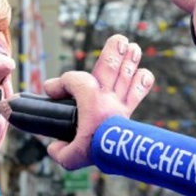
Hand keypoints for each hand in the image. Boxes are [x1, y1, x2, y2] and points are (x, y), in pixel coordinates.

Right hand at [44, 34, 153, 169]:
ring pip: (125, 76)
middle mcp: (107, 96)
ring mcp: (120, 103)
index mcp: (90, 99)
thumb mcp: (70, 156)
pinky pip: (137, 94)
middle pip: (108, 67)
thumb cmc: (93, 151)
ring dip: (129, 61)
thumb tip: (55, 147)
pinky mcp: (129, 113)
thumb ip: (60, 151)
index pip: (73, 80)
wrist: (119, 155)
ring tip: (133, 47)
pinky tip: (145, 74)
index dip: (60, 83)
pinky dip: (142, 84)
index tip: (50, 91)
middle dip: (113, 53)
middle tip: (120, 39)